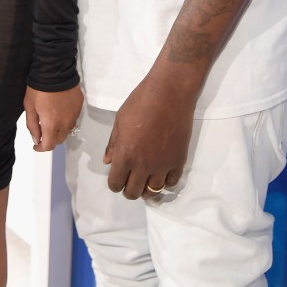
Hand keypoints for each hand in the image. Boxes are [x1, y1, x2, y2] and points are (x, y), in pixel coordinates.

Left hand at [24, 84, 83, 151]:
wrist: (55, 70)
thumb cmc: (38, 89)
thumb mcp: (29, 107)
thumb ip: (32, 126)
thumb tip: (36, 139)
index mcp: (51, 125)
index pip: (49, 146)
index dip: (41, 148)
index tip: (36, 145)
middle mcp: (65, 123)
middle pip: (59, 140)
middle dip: (50, 139)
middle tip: (43, 132)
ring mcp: (74, 115)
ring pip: (68, 130)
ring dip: (59, 130)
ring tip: (52, 121)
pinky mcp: (79, 106)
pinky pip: (73, 118)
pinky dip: (66, 119)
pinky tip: (60, 110)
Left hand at [104, 69, 193, 199]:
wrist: (169, 93)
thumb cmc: (141, 102)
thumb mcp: (120, 120)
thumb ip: (113, 144)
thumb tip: (108, 161)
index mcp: (125, 154)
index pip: (115, 184)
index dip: (115, 183)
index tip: (118, 177)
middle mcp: (142, 165)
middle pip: (133, 192)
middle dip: (129, 189)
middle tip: (131, 179)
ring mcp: (162, 165)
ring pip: (153, 192)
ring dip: (147, 188)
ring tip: (146, 178)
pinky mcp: (178, 161)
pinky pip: (171, 183)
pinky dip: (165, 182)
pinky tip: (161, 173)